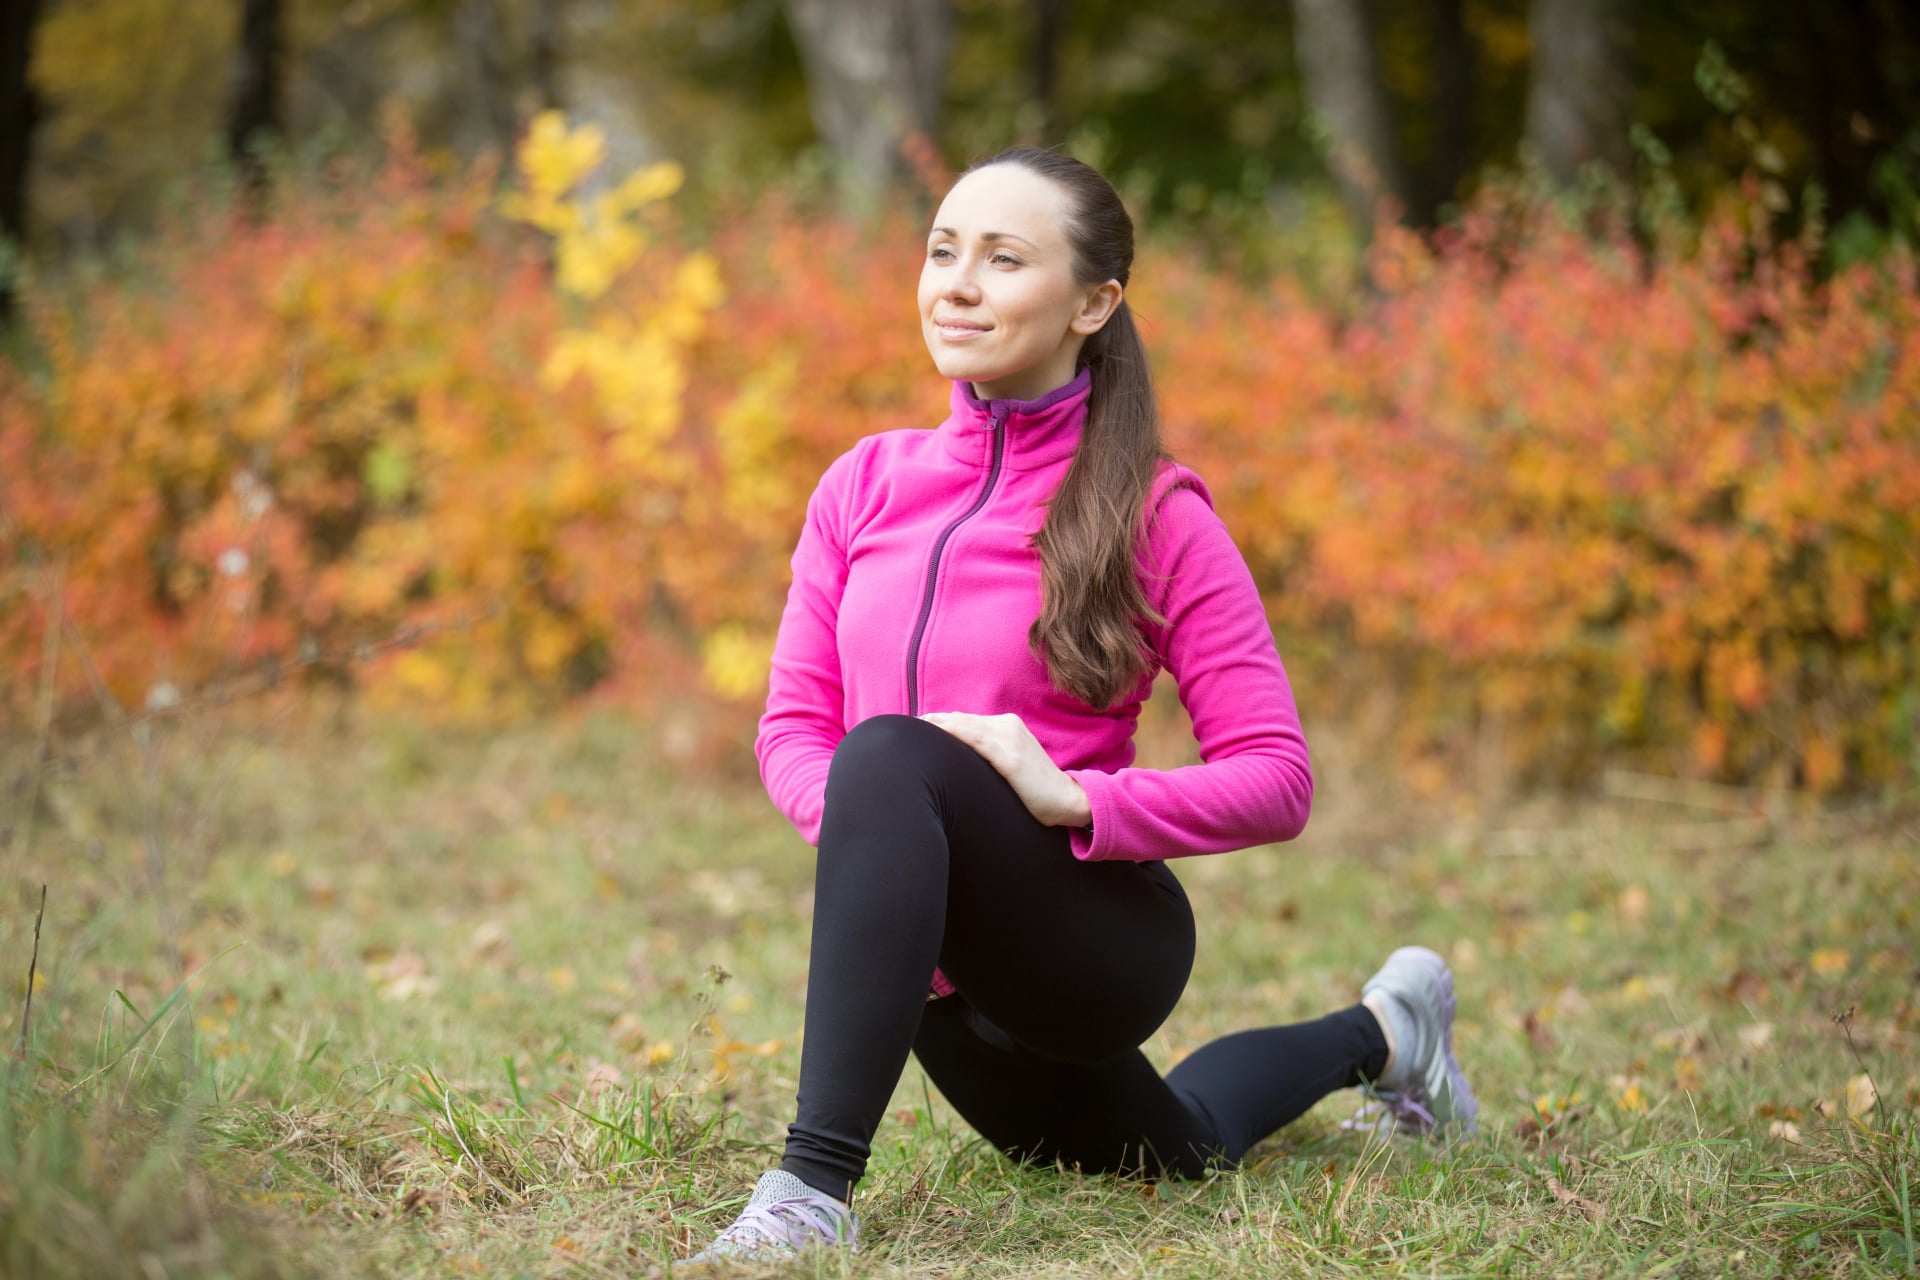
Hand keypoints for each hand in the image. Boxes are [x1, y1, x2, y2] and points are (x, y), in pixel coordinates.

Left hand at [918, 711, 1091, 827]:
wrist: (1067, 801)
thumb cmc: (1036, 790)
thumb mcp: (1010, 766)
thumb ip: (989, 756)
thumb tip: (959, 761)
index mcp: (1008, 727)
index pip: (967, 721)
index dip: (942, 722)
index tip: (918, 726)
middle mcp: (1008, 726)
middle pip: (963, 721)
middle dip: (934, 722)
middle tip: (907, 726)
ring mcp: (1009, 738)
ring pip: (965, 726)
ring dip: (938, 725)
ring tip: (914, 728)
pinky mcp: (1010, 756)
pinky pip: (975, 739)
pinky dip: (954, 732)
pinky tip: (936, 733)